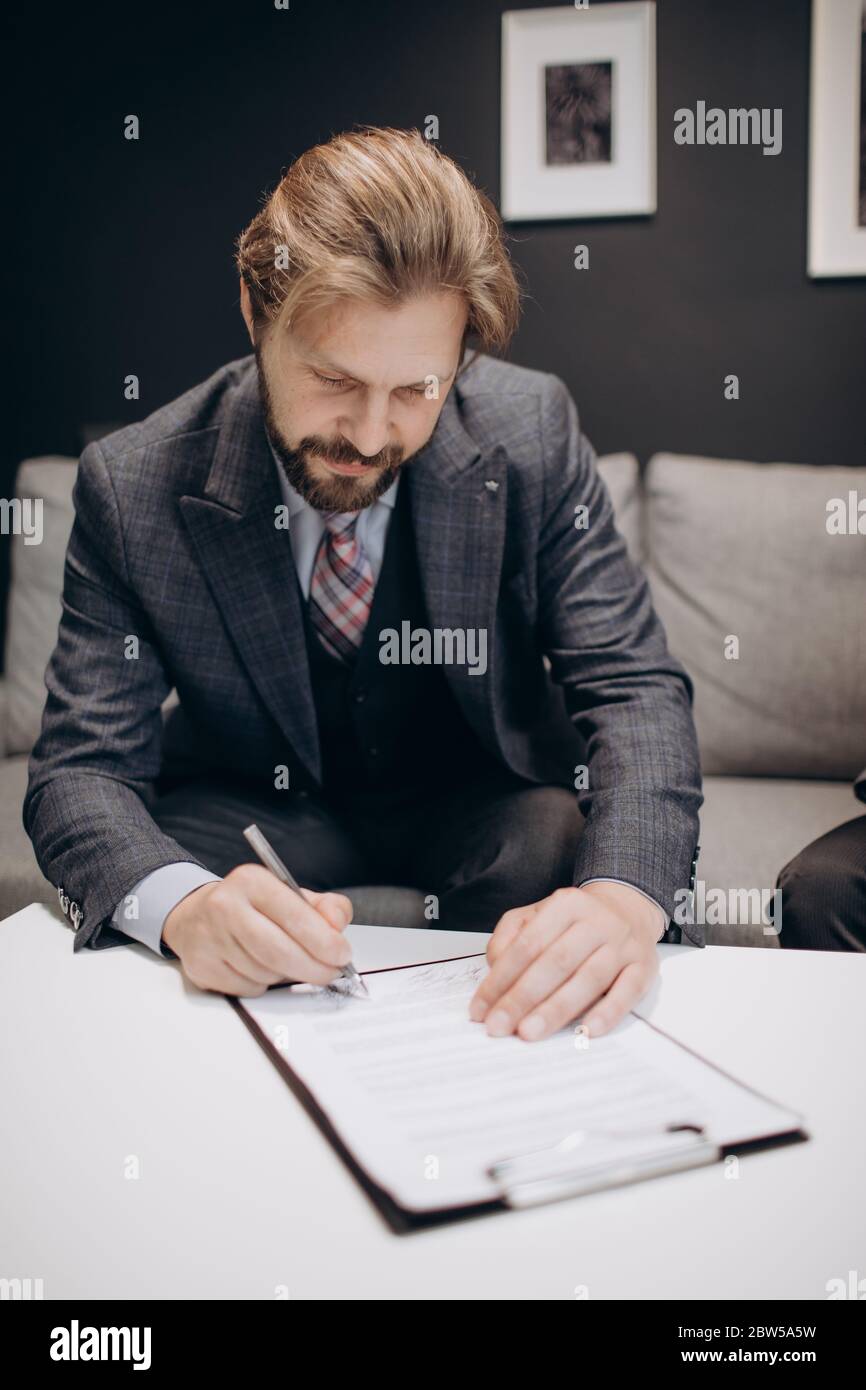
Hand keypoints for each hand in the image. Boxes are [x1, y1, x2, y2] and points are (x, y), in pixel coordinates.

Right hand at [162, 864, 353, 996]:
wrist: (197, 917)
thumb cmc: (253, 907)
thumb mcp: (290, 895)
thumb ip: (325, 906)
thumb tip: (337, 925)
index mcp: (251, 881)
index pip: (295, 916)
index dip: (324, 941)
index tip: (342, 955)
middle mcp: (225, 906)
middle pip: (279, 952)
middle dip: (313, 968)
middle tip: (330, 973)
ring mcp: (209, 938)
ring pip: (265, 973)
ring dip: (286, 976)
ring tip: (288, 963)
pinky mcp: (201, 966)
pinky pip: (248, 988)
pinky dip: (263, 985)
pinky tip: (260, 969)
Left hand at [468, 882, 665, 1041]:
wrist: (628, 909)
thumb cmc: (574, 921)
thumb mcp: (536, 915)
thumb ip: (509, 937)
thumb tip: (495, 969)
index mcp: (565, 904)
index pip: (527, 945)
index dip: (500, 979)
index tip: (480, 1009)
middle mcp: (596, 922)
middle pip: (555, 963)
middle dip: (522, 998)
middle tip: (499, 1026)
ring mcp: (623, 945)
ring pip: (588, 979)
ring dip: (556, 1009)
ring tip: (529, 1033)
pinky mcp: (644, 967)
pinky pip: (627, 992)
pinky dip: (608, 1013)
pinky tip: (587, 1031)